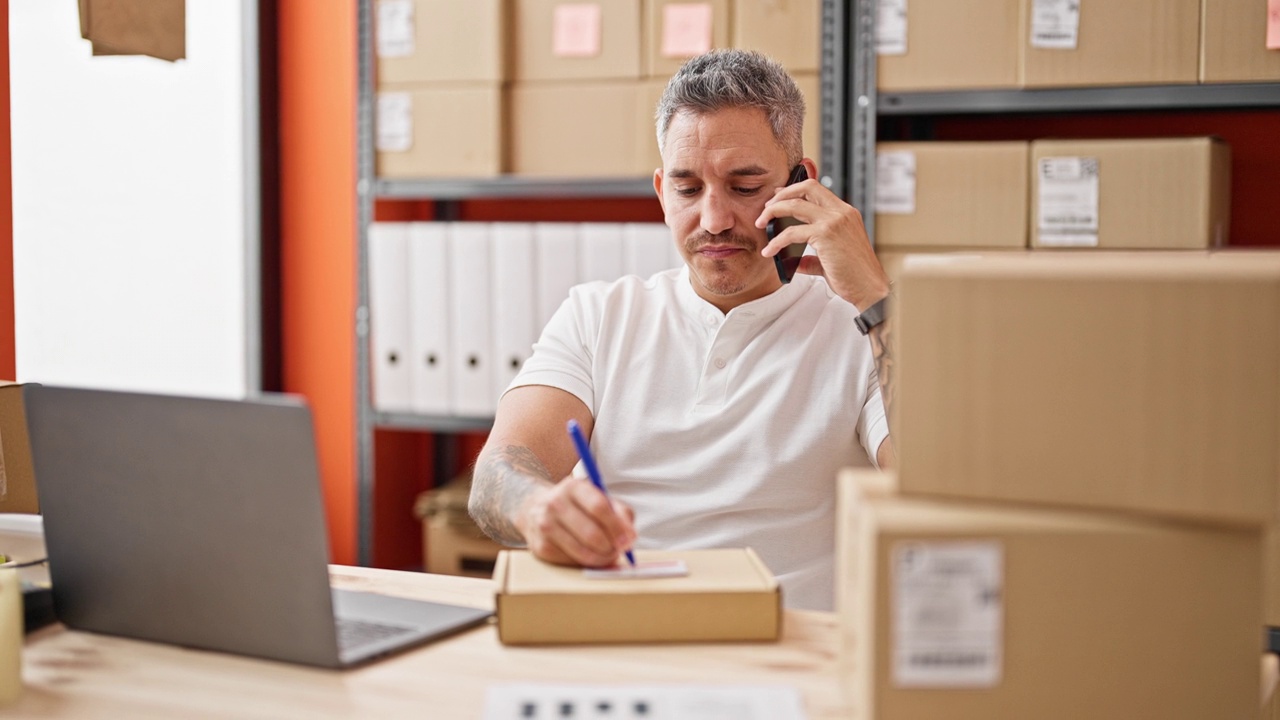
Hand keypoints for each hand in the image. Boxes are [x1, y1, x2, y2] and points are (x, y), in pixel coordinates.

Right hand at [516, 475, 636, 566]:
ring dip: (601, 558)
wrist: (536, 509)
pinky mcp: (540, 547)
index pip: (599, 507)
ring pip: (582, 552)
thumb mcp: (598, 498)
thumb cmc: (577, 506)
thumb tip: (629, 537)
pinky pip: (571, 562)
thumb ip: (619, 513)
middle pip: (592, 534)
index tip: (629, 539)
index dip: (617, 527)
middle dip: (611, 547)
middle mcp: (555, 504)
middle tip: (619, 550)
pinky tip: (588, 555)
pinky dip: (585, 563)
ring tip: (608, 555)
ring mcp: (545, 526)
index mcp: (573, 487)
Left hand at [756, 177, 890, 311]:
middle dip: (781, 195)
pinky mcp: (826, 234)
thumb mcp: (832, 258)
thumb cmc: (855, 275)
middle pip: (806, 188)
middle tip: (766, 209)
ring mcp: (834, 221)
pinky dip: (776, 241)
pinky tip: (769, 251)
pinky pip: (792, 233)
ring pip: (794, 205)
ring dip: (772, 212)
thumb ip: (812, 256)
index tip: (777, 197)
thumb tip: (792, 261)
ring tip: (761, 224)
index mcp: (845, 213)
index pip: (817, 189)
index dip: (794, 190)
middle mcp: (841, 212)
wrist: (869, 288)